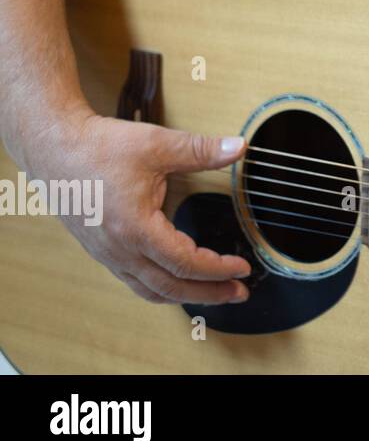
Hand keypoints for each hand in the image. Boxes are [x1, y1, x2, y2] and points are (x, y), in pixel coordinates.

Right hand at [23, 110, 253, 304]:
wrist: (53, 149)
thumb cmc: (100, 147)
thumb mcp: (158, 145)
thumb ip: (201, 150)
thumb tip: (239, 147)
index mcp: (135, 229)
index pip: (185, 262)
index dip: (218, 269)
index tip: (243, 268)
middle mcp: (119, 249)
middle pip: (170, 287)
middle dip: (209, 293)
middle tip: (239, 293)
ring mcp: (107, 254)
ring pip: (150, 290)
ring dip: (186, 295)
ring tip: (215, 293)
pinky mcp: (102, 251)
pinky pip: (135, 281)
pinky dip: (162, 287)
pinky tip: (178, 280)